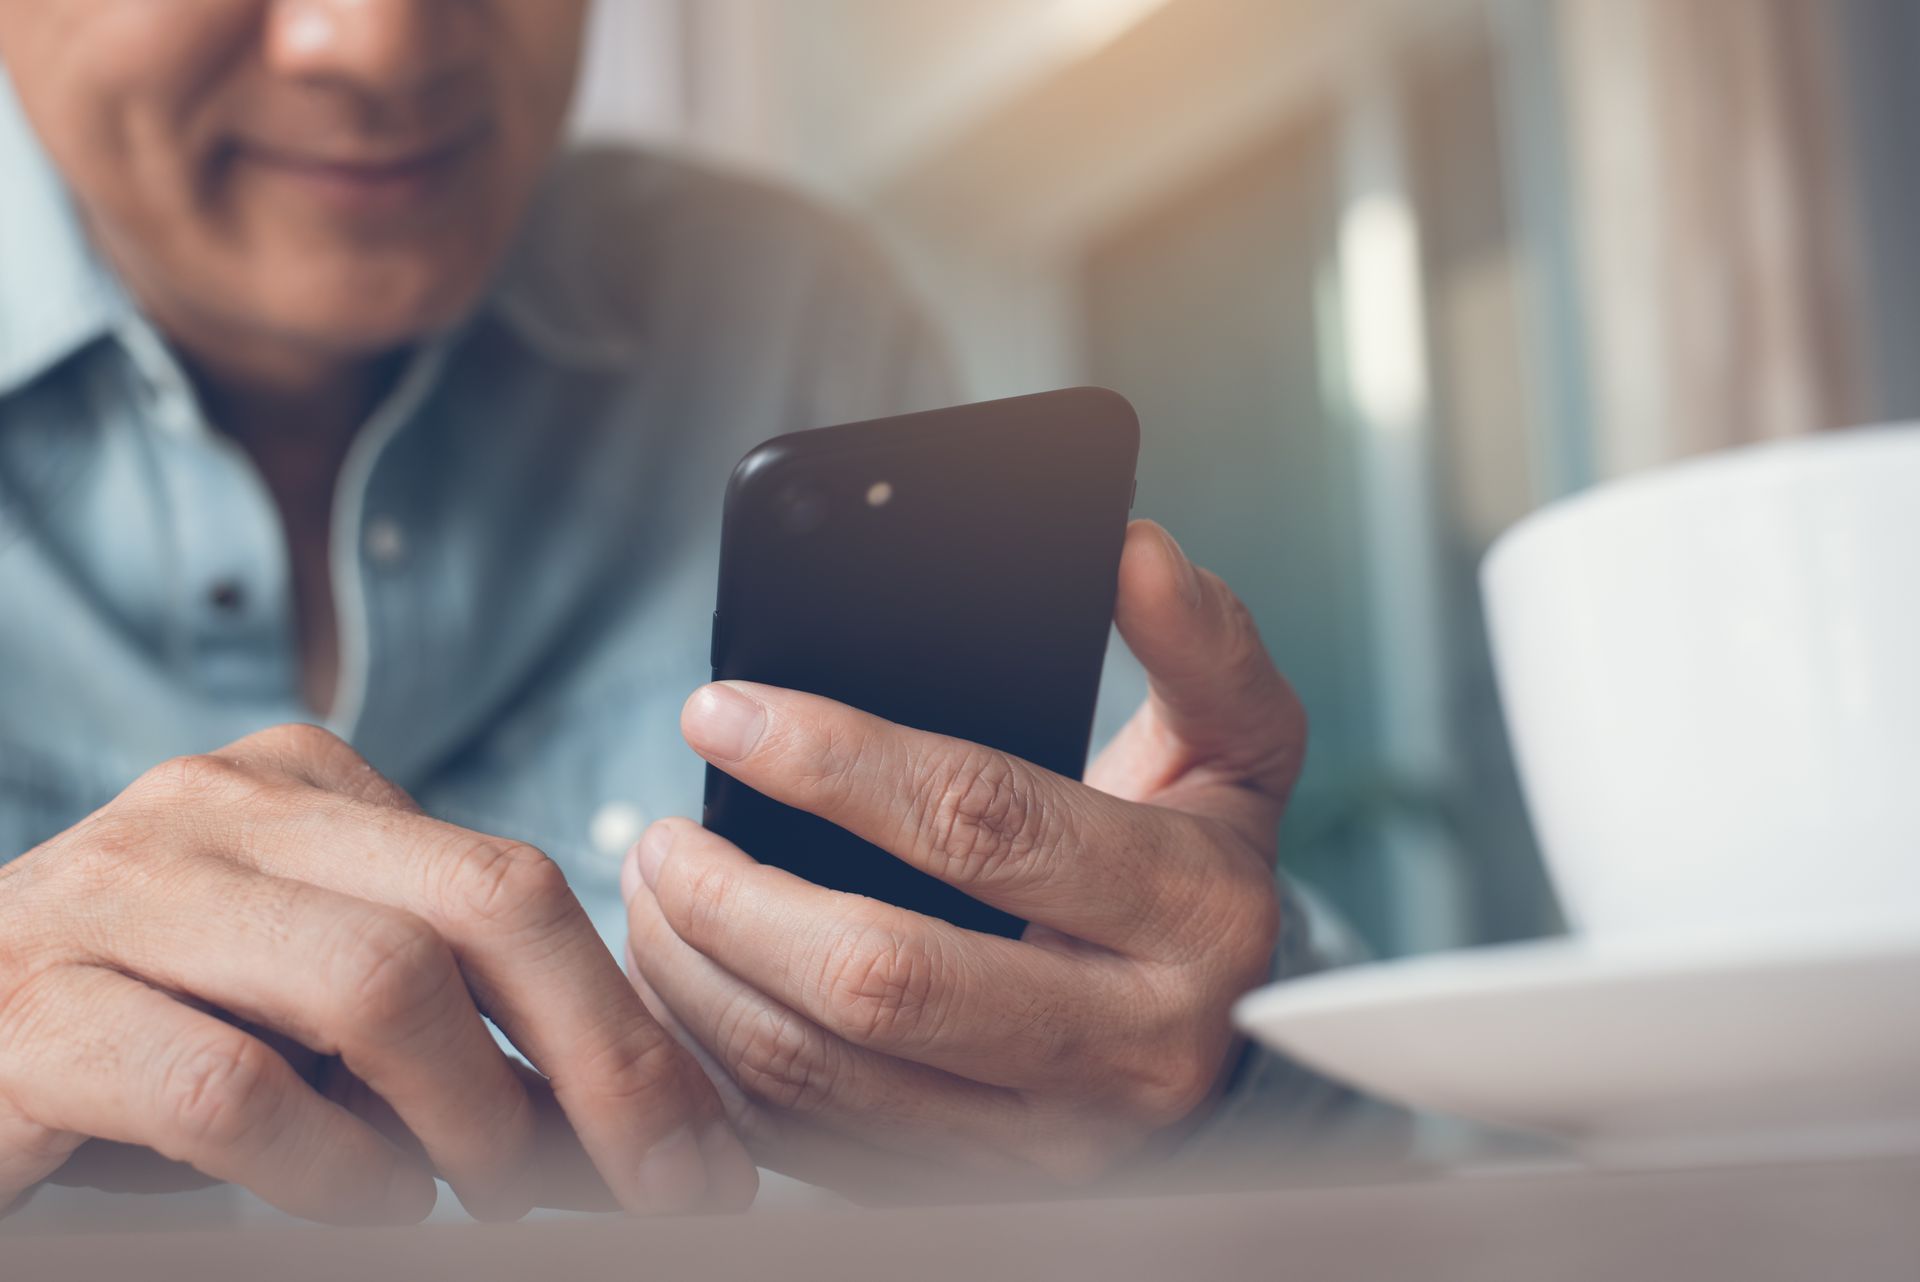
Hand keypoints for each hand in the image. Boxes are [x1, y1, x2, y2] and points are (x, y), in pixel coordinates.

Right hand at [0, 724, 755, 1223]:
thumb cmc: (142, 1055)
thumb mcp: (317, 1027)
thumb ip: (459, 1042)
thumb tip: (642, 1123)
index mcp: (300, 788)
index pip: (516, 884)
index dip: (629, 1021)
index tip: (703, 1149)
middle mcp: (213, 809)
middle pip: (485, 901)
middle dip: (604, 1056)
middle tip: (660, 1185)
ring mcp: (114, 896)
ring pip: (375, 979)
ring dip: (476, 1117)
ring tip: (498, 1197)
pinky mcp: (30, 1017)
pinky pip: (229, 1088)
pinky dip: (331, 1168)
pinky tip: (365, 1206)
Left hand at [622, 521, 1301, 1196]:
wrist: (1232, 1043)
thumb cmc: (1202, 872)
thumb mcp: (1236, 747)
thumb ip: (1198, 645)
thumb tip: (1135, 552)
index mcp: (1190, 911)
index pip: (983, 822)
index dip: (834, 761)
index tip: (722, 713)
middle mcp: (1129, 1044)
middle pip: (882, 976)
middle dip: (735, 900)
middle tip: (660, 838)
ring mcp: (1051, 1139)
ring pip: (826, 1073)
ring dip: (703, 982)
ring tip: (656, 900)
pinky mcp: (982, 1186)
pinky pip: (815, 1142)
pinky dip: (724, 1066)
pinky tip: (691, 989)